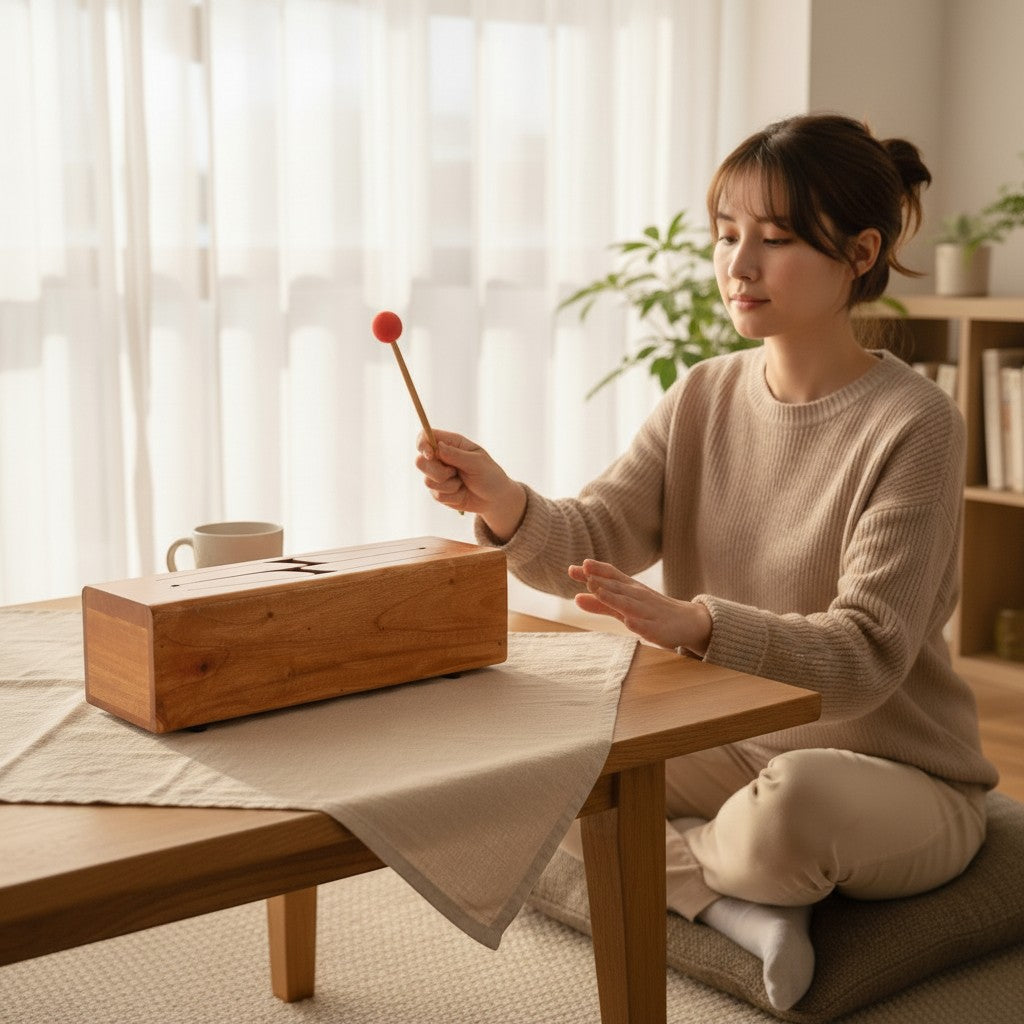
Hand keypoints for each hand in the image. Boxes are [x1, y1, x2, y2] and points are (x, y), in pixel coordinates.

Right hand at [414, 430, 526, 540]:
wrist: (495, 499)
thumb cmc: (490, 476)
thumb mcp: (477, 463)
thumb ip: (456, 455)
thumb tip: (437, 446)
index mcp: (451, 444)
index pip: (426, 436)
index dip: (422, 444)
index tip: (430, 455)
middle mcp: (441, 458)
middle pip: (420, 461)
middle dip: (438, 472)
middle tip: (455, 473)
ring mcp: (438, 475)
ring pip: (428, 481)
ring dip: (449, 486)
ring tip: (463, 484)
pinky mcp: (438, 491)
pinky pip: (437, 495)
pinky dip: (452, 497)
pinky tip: (462, 493)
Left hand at [568, 559, 711, 654]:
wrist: (686, 621)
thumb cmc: (649, 610)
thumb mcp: (623, 605)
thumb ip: (600, 602)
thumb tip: (575, 597)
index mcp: (629, 588)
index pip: (611, 575)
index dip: (594, 570)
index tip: (574, 567)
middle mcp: (638, 596)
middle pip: (618, 587)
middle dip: (601, 581)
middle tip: (585, 575)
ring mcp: (648, 612)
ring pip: (630, 604)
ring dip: (614, 597)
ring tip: (598, 592)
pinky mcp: (658, 629)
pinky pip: (648, 626)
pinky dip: (638, 624)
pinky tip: (629, 623)